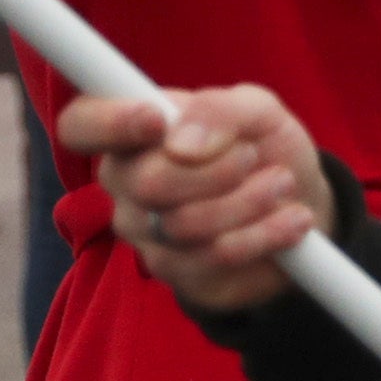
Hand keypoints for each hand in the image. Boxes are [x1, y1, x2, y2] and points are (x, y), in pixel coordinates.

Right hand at [59, 83, 334, 311]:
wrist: (299, 200)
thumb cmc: (262, 143)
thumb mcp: (256, 109)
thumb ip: (219, 110)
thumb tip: (179, 142)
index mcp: (131, 127)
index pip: (81, 125)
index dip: (107, 122)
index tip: (157, 119)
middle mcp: (125, 181)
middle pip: (143, 183)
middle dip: (212, 170)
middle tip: (253, 156)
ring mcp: (145, 232)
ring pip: (182, 226)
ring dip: (247, 201)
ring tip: (281, 184)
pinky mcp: (176, 272)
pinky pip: (212, 258)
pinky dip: (262, 235)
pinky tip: (290, 220)